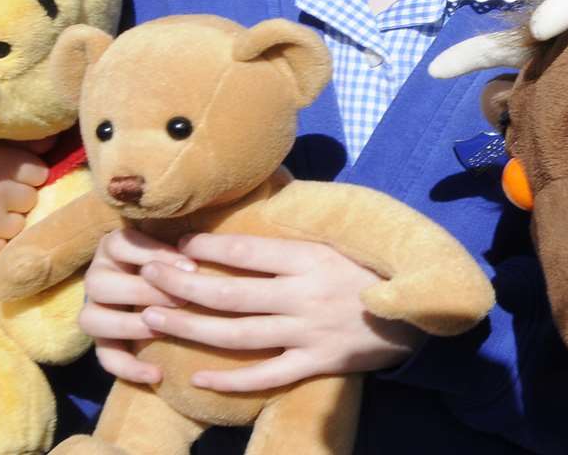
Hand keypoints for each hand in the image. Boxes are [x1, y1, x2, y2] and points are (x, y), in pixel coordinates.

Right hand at [78, 227, 192, 384]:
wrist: (169, 292)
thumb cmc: (177, 262)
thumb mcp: (175, 247)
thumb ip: (179, 250)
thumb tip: (197, 263)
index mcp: (113, 247)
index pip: (121, 244)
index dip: (154, 254)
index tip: (190, 266)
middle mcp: (97, 276)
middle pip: (99, 284)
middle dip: (142, 292)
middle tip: (180, 300)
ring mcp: (94, 309)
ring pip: (92, 319)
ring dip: (128, 326)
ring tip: (161, 332)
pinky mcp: (102, 341)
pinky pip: (105, 357)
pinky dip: (129, 368)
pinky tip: (156, 374)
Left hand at [139, 233, 426, 391]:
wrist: (419, 314)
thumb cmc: (371, 268)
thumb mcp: (339, 238)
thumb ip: (298, 226)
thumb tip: (263, 186)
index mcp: (309, 258)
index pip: (248, 251)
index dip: (208, 248)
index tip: (177, 244)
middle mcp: (305, 295)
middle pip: (231, 294)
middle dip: (183, 287)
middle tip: (148, 280)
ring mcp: (309, 332)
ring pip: (239, 334)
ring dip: (191, 328)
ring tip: (153, 319)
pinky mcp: (317, 363)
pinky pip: (267, 376)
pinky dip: (230, 380)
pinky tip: (196, 377)